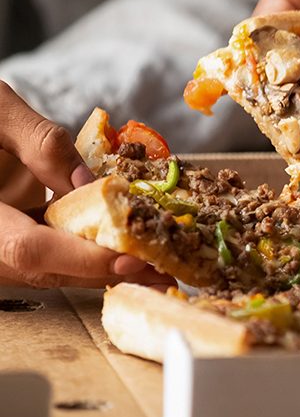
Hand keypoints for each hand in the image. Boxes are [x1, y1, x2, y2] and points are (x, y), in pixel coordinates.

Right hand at [0, 82, 170, 287]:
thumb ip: (40, 144)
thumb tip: (90, 185)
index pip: (28, 248)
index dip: (82, 259)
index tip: (133, 259)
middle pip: (43, 269)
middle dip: (105, 272)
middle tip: (166, 273)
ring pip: (45, 270)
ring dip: (101, 270)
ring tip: (160, 266)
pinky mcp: (1, 240)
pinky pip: (43, 257)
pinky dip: (86, 256)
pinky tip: (128, 250)